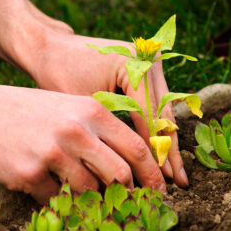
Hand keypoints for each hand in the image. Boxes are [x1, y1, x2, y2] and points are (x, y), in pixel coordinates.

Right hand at [0, 82, 165, 203]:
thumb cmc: (25, 110)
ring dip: (91, 200)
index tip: (158, 190)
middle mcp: (77, 131)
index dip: (152, 173)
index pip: (136, 147)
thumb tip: (123, 165)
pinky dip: (59, 202)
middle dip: (128, 194)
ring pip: (90, 191)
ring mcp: (54, 153)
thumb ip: (97, 132)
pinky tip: (50, 191)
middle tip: (128, 203)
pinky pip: (57, 200)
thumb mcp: (67, 107)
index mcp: (91, 111)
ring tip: (83, 195)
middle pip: (120, 174)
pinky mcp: (30, 174)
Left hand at [20, 33, 188, 186]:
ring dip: (166, 141)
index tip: (162, 178)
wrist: (52, 48)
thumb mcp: (85, 105)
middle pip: (163, 113)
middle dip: (168, 150)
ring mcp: (150, 62)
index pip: (149, 115)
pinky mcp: (146, 69)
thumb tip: (130, 169)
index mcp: (133, 63)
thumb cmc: (60, 74)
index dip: (155, 149)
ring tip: (174, 173)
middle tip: (178, 182)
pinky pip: (155, 103)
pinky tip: (161, 151)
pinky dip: (156, 127)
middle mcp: (148, 59)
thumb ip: (111, 131)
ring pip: (164, 110)